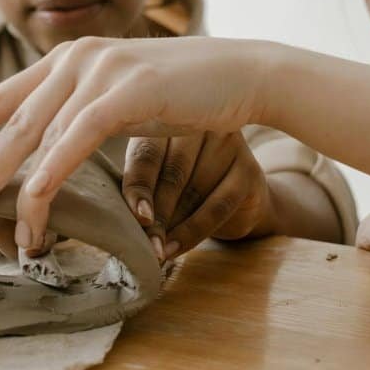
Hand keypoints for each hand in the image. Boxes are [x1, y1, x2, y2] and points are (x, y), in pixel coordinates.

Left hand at [0, 37, 270, 251]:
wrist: (242, 73)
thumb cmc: (185, 92)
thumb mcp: (123, 98)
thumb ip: (84, 112)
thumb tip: (52, 145)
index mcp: (69, 61)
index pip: (1, 96)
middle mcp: (75, 59)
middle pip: (9, 122)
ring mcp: (100, 69)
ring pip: (39, 135)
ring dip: (18, 192)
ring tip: (5, 233)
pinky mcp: (128, 88)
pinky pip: (79, 134)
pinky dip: (54, 168)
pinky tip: (34, 197)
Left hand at [123, 131, 272, 261]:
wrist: (238, 199)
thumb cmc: (186, 187)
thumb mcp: (159, 180)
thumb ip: (140, 187)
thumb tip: (121, 219)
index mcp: (169, 118)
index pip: (147, 153)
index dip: (137, 188)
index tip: (135, 218)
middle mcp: (201, 124)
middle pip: (172, 172)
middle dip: (155, 214)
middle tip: (144, 244)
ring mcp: (228, 144)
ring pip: (194, 190)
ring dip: (172, 226)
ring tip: (156, 250)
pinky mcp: (249, 170)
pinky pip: (217, 206)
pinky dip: (192, 231)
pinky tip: (175, 248)